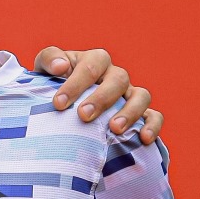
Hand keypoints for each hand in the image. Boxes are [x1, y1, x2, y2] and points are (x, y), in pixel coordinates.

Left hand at [33, 47, 163, 143]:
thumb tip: (61, 66)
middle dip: (101, 98)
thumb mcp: (45, 69)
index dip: (76, 83)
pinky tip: (144, 139)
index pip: (91, 65)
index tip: (59, 103)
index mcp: (94, 61)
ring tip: (114, 129)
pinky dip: (152, 125)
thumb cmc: (52, 86)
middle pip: (118, 79)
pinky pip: (154, 116)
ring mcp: (130, 94)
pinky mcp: (140, 113)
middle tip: (83, 116)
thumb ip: (49, 59)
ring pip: (141, 96)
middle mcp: (115, 75)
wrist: (61, 106)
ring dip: (130, 112)